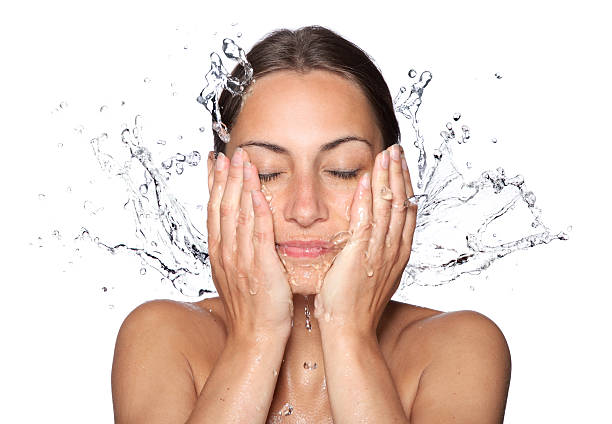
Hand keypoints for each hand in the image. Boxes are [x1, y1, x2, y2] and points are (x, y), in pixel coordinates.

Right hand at [207, 148, 293, 339]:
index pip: (214, 211)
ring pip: (239, 214)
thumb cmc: (250, 309)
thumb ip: (235, 251)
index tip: (214, 163)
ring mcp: (242, 259)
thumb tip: (236, 233)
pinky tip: (259, 191)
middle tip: (229, 153)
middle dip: (226, 178)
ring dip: (240, 186)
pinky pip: (259, 233)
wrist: (255, 337)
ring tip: (243, 161)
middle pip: (223, 207)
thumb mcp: (235, 275)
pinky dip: (258, 210)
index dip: (214, 184)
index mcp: (220, 253)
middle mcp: (226, 253)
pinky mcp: (261, 266)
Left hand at [313, 144, 416, 334]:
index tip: (400, 165)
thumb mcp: (372, 274)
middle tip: (396, 150)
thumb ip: (375, 252)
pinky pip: (367, 220)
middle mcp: (394, 249)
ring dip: (388, 178)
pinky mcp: (361, 255)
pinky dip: (369, 198)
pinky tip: (368, 179)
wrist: (349, 330)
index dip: (405, 185)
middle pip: (402, 203)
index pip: (406, 211)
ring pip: (389, 207)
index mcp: (397, 253)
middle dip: (400, 174)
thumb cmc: (354, 305)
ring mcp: (380, 252)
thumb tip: (372, 237)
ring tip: (387, 155)